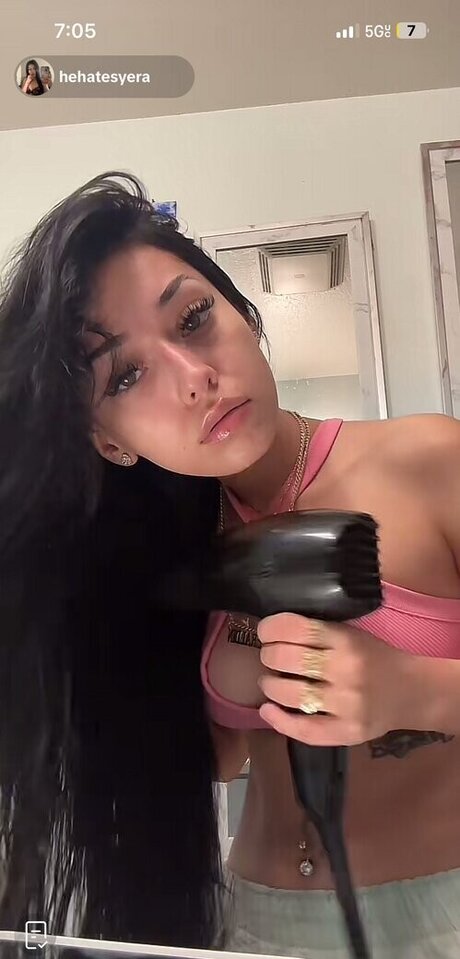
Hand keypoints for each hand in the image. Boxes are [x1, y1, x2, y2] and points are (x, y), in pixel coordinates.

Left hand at [256, 613, 423, 745]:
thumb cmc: (376, 659)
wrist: (413, 692)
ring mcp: (347, 703)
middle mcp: (346, 670)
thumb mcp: (352, 635)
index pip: (297, 628)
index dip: (271, 629)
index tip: (265, 632)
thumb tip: (270, 634)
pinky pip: (305, 729)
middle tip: (269, 657)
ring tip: (270, 682)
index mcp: (346, 639)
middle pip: (288, 659)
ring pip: (291, 694)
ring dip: (270, 685)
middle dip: (269, 656)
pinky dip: (279, 720)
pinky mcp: (347, 731)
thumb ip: (318, 634)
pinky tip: (267, 710)